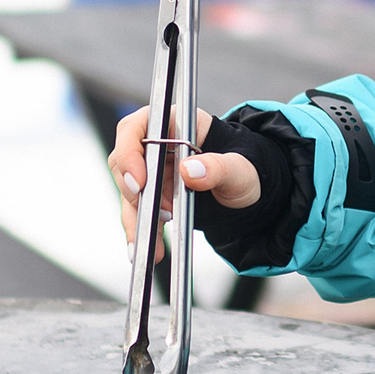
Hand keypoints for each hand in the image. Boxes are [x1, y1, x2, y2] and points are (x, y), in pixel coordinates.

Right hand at [108, 106, 260, 249]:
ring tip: (153, 246)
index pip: (138, 126)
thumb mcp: (240, 170)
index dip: (130, 152)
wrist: (248, 194)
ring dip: (137, 219)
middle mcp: (159, 144)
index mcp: (177, 123)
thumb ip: (218, 167)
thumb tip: (190, 170)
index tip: (138, 182)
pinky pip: (138, 212)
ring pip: (130, 192)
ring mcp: (153, 170)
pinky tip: (147, 250)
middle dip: (135, 192)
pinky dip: (140, 231)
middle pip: (126, 162)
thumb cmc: (245, 171)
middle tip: (158, 214)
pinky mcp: (153, 194)